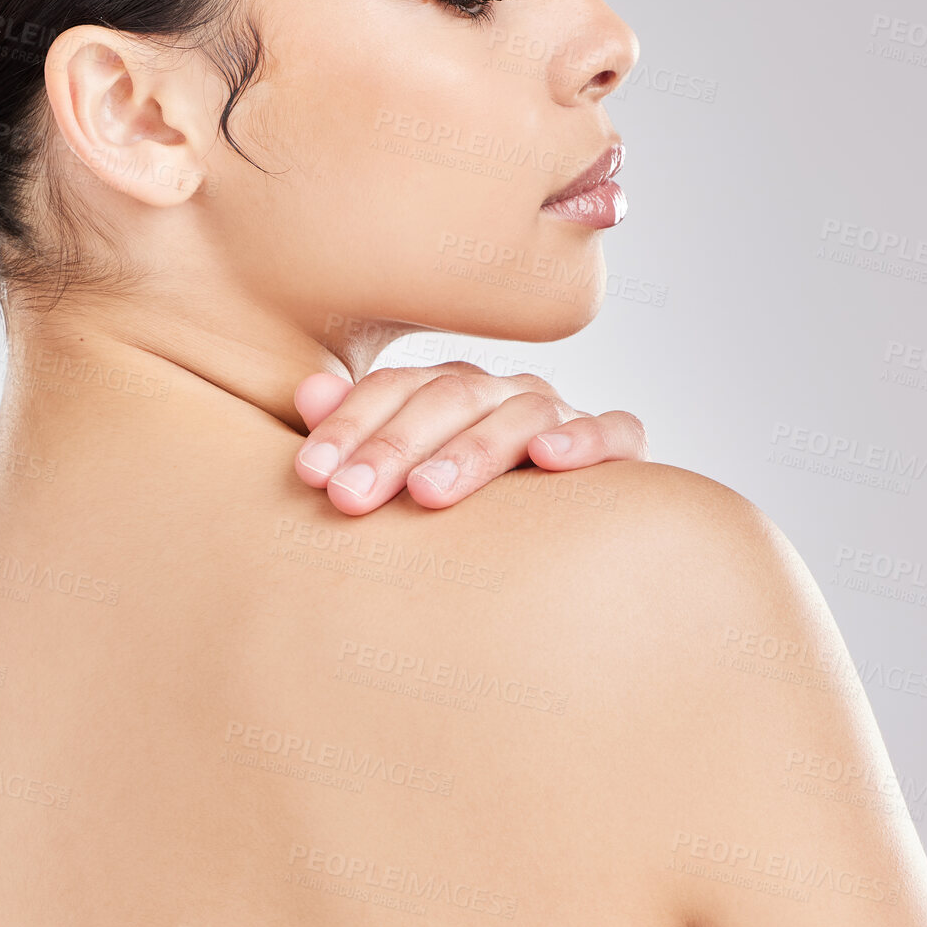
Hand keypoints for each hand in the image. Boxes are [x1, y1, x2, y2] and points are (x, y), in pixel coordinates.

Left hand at [292, 362, 647, 515]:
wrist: (564, 537)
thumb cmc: (460, 506)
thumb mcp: (400, 472)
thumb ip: (357, 434)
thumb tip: (308, 393)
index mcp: (445, 390)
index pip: (393, 389)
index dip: (348, 426)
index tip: (310, 475)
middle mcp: (500, 392)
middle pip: (447, 397)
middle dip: (394, 446)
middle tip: (350, 497)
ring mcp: (560, 414)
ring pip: (519, 412)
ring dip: (472, 450)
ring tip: (428, 493)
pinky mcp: (618, 445)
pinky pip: (613, 431)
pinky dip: (585, 439)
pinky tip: (548, 459)